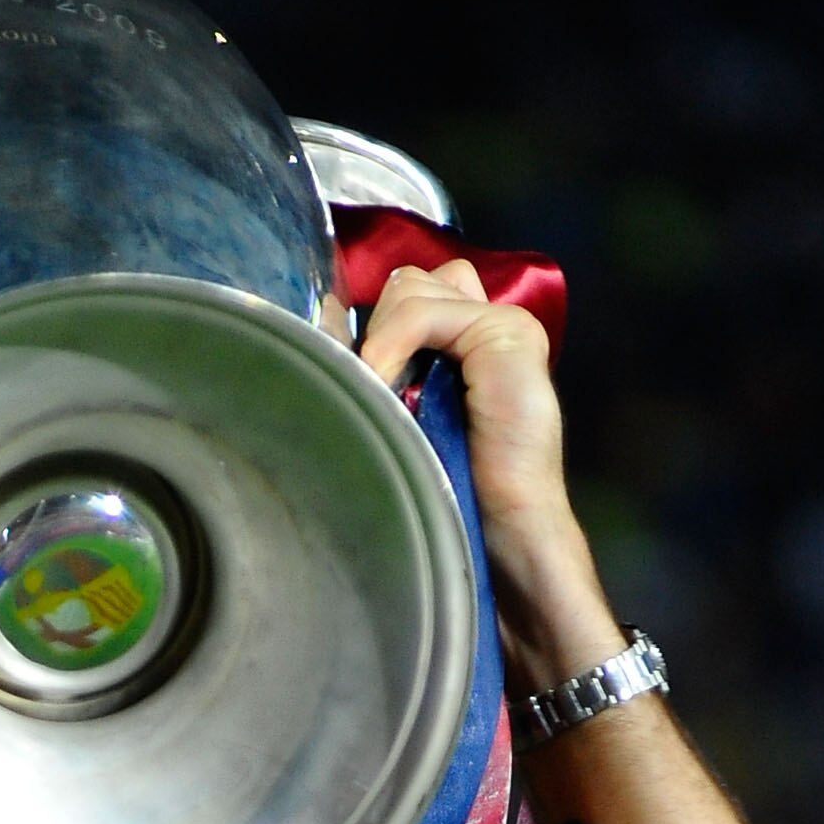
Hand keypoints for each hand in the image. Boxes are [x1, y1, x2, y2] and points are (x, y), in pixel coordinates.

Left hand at [358, 260, 622, 693]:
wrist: (495, 539)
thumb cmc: (444, 494)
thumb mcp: (398, 421)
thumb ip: (377, 370)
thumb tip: (317, 325)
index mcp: (470, 345)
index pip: (409, 292)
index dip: (373, 323)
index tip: (346, 370)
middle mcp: (489, 327)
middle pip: (406, 283)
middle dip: (374, 330)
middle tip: (371, 394)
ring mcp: (503, 327)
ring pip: (409, 291)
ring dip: (378, 343)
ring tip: (378, 400)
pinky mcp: (506, 336)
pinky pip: (423, 314)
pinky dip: (388, 348)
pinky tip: (382, 390)